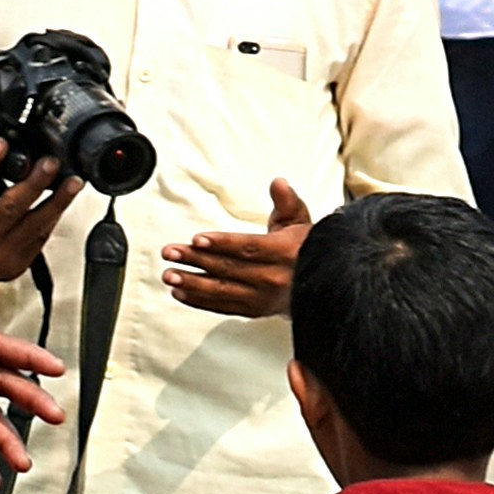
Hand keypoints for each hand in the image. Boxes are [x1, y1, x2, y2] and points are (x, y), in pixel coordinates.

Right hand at [0, 129, 80, 293]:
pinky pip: (41, 235)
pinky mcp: (19, 263)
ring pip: (35, 224)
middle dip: (35, 183)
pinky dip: (54, 215)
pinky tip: (65, 199)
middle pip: (10, 208)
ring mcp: (1, 254)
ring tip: (73, 181)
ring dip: (58, 200)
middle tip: (50, 162)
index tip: (0, 143)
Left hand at [166, 173, 311, 320]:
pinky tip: (180, 293)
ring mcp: (262, 298)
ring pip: (221, 291)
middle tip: (170, 253)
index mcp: (284, 252)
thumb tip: (278, 183)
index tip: (197, 239)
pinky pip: (223, 307)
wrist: (323, 284)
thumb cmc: (307, 248)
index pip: (248, 247)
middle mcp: (273, 278)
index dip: (222, 243)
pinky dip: (200, 301)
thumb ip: (287, 201)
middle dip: (195, 260)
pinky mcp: (254, 310)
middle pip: (228, 268)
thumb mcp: (300, 220)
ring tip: (169, 275)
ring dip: (192, 283)